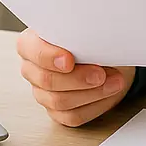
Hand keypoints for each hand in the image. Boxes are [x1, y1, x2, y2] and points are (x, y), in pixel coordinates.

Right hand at [16, 28, 134, 126]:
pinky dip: (95, 104)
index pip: (31, 50)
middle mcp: (33, 69)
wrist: (111, 57)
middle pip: (46, 80)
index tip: (69, 60)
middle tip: (100, 74)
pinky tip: (109, 91)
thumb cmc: (94, 39)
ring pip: (59, 101)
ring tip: (114, 81)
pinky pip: (72, 116)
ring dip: (92, 92)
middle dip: (78, 78)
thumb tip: (89, 37)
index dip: (49, 57)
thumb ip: (82, 32)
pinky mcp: (57, 111)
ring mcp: (43, 92)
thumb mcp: (90, 29)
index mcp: (32, 43)